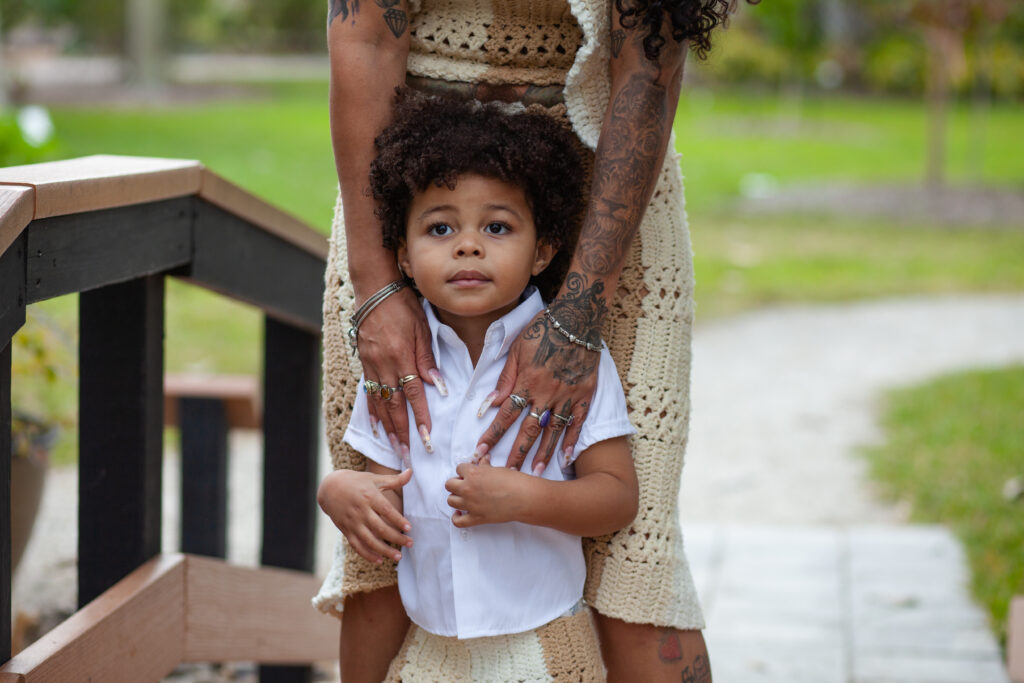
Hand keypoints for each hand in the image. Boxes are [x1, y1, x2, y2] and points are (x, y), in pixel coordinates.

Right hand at [317, 468, 412, 563]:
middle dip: (396, 538)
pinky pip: (357, 545)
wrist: (330, 487)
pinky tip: (379, 560)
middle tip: (410, 543)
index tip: (409, 528)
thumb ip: (394, 480)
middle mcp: (361, 511)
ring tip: (398, 556)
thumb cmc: (356, 481)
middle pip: (380, 528)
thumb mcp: (374, 478)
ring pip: (369, 540)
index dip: (398, 520)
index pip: (386, 511)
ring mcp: (353, 522)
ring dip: (384, 550)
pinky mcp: (346, 530)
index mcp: (370, 497)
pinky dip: (367, 554)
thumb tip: (412, 472)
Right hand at [355, 287, 445, 452]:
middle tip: (409, 454)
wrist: (373, 289)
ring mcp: (371, 365)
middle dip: (402, 432)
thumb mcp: (421, 328)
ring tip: (395, 448)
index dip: (421, 417)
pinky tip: (377, 426)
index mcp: (401, 356)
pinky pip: (368, 392)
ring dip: (388, 428)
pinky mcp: (364, 362)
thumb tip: (438, 386)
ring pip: (380, 403)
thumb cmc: (402, 306)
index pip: (413, 393)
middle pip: (394, 405)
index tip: (427, 437)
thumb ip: (427, 359)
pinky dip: (373, 411)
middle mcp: (384, 365)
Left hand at [445, 459, 528, 527]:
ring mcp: (471, 504)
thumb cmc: (514, 482)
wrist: (524, 497)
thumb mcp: (497, 469)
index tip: (469, 473)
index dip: (464, 471)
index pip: (458, 469)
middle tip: (465, 484)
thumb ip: (485, 467)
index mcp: (472, 474)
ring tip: (464, 497)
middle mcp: (468, 489)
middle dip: (456, 483)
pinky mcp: (476, 518)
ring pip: (451, 501)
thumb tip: (483, 462)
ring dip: (456, 498)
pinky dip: (456, 517)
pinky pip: (458, 521)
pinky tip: (459, 512)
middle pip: (449, 485)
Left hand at [475, 301, 599, 475]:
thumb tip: (491, 402)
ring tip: (535, 473)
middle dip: (516, 453)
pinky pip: (578, 422)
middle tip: (507, 474)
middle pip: (528, 429)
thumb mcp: (517, 349)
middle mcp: (546, 393)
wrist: (576, 319)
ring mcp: (567, 396)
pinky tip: (567, 456)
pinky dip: (572, 440)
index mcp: (527, 382)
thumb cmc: (542, 330)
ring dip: (543, 453)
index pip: (506, 414)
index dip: (493, 434)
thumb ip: (505, 377)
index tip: (481, 451)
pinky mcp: (584, 395)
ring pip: (552, 431)